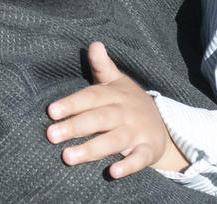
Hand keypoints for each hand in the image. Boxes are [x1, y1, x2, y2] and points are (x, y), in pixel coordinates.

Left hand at [46, 42, 185, 177]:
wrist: (165, 126)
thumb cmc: (129, 102)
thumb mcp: (117, 82)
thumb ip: (102, 66)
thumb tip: (94, 44)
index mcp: (114, 95)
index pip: (90, 97)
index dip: (71, 103)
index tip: (51, 111)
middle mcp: (125, 113)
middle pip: (99, 119)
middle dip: (75, 127)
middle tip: (51, 135)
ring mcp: (137, 132)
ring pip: (114, 141)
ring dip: (92, 149)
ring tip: (68, 157)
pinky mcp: (148, 151)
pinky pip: (139, 159)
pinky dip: (128, 166)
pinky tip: (113, 173)